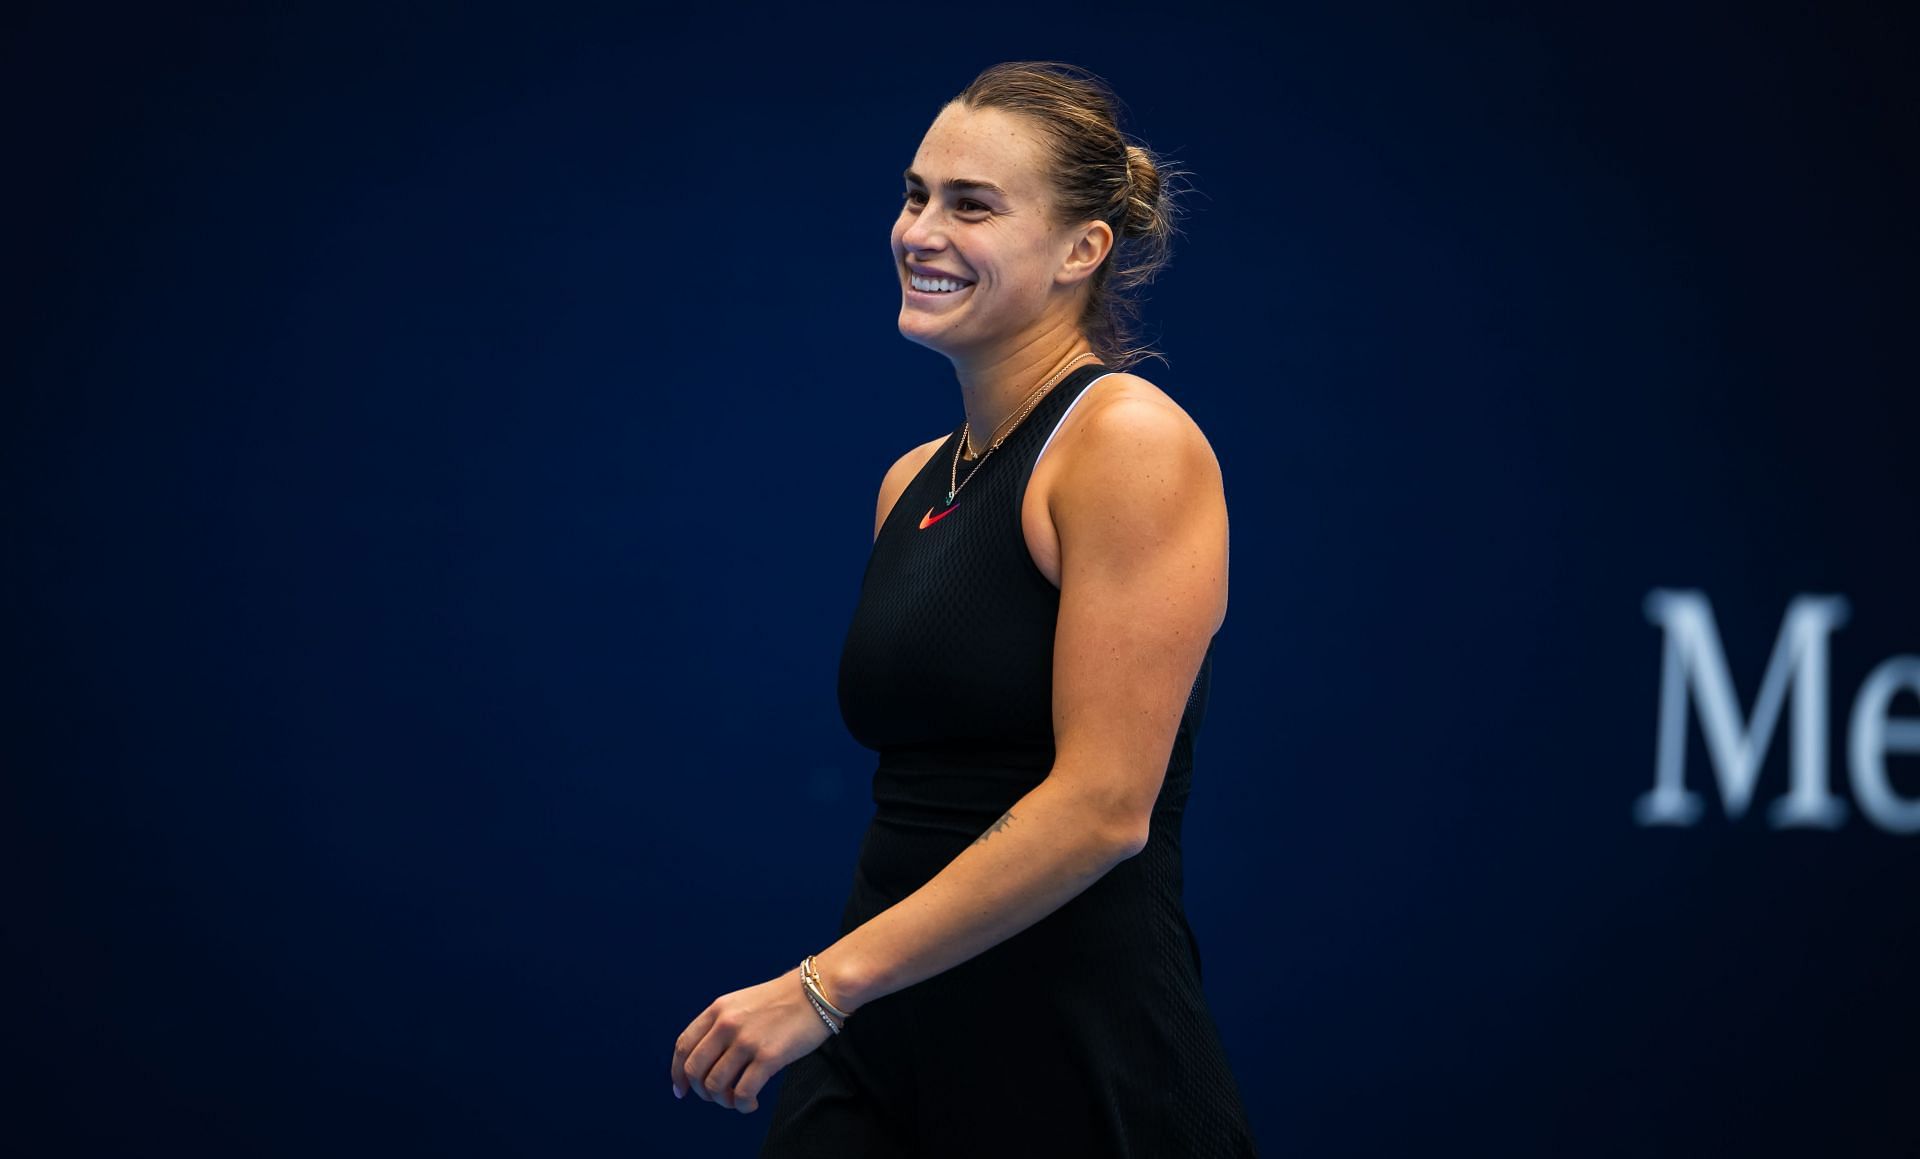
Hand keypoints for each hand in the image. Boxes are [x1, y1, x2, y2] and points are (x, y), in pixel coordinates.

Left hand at [671, 967, 833, 1112]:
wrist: (818, 990)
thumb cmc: (784, 999)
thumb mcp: (743, 1002)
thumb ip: (723, 1025)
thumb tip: (709, 1061)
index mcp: (718, 1010)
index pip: (683, 1046)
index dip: (677, 1073)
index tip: (681, 1089)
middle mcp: (727, 1024)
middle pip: (694, 1069)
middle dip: (701, 1091)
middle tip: (715, 1097)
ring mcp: (746, 1041)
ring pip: (715, 1085)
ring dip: (722, 1100)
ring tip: (737, 1100)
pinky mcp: (768, 1057)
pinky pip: (743, 1093)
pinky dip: (742, 1105)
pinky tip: (751, 1104)